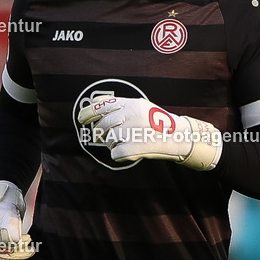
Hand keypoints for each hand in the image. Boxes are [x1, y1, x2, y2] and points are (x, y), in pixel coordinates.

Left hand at [76, 96, 221, 170]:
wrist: (178, 137)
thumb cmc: (157, 123)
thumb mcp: (141, 107)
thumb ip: (120, 106)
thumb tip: (94, 108)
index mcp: (131, 103)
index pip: (101, 105)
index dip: (87, 113)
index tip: (80, 119)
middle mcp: (130, 115)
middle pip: (102, 126)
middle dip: (102, 133)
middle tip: (109, 137)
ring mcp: (131, 132)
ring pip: (108, 141)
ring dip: (113, 145)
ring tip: (128, 143)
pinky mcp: (132, 148)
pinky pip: (114, 154)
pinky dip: (120, 156)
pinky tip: (131, 151)